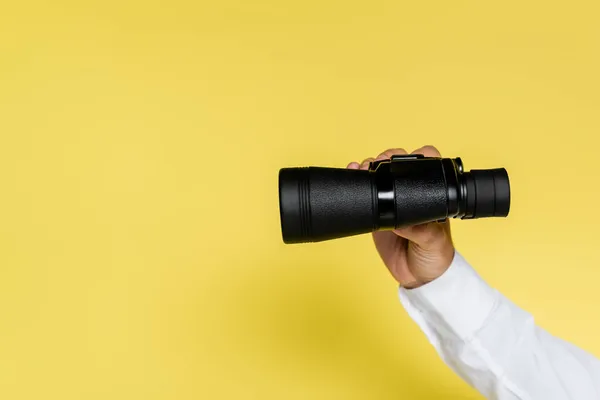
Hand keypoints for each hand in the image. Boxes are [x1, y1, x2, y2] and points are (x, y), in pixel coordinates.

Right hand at [347, 145, 454, 288]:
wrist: (419, 278)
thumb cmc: (436, 257)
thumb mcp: (434, 242)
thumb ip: (421, 230)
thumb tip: (400, 220)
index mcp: (432, 196)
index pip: (428, 164)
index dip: (416, 155)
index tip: (402, 158)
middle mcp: (413, 194)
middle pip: (398, 164)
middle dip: (385, 158)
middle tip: (376, 164)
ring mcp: (394, 202)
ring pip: (380, 175)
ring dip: (369, 167)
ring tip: (361, 168)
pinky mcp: (378, 214)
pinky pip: (366, 194)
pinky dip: (357, 182)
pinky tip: (352, 175)